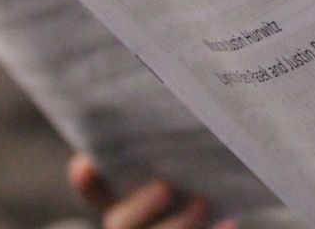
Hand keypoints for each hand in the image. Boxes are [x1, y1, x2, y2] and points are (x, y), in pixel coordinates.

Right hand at [68, 154, 234, 228]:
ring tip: (203, 203)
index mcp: (122, 196)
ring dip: (179, 224)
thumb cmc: (198, 162)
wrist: (220, 198)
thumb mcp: (180, 152)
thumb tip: (181, 98)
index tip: (85, 163)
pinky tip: (229, 222)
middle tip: (165, 187)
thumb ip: (171, 141)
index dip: (88, 179)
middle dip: (140, 207)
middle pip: (121, 222)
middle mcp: (132, 222)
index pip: (96, 189)